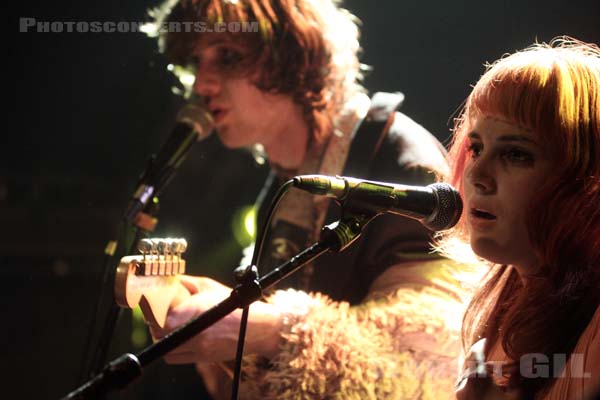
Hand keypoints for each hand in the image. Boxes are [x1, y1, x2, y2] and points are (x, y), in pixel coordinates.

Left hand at [147, 275, 282, 363]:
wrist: (256, 328)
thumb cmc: (234, 304)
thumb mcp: (209, 286)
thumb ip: (186, 283)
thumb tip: (168, 280)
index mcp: (196, 311)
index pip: (161, 318)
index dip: (153, 314)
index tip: (154, 307)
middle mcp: (196, 331)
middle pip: (160, 334)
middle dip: (156, 325)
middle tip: (159, 316)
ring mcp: (199, 347)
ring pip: (166, 349)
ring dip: (162, 340)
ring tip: (168, 328)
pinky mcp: (202, 358)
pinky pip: (176, 358)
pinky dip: (172, 350)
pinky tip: (178, 338)